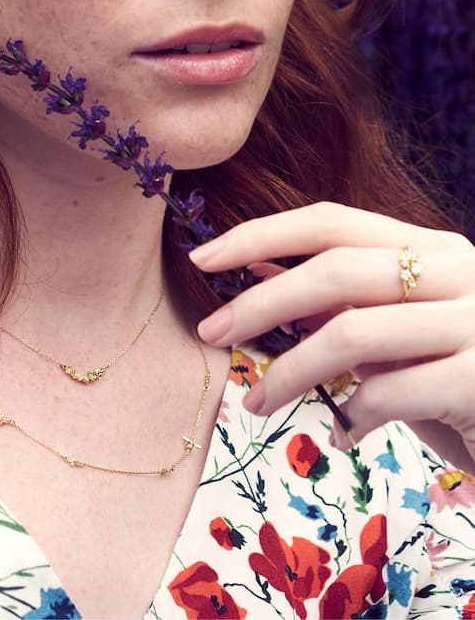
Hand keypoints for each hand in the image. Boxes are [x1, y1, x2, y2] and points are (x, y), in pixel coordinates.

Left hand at [191, 202, 474, 468]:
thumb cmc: (459, 377)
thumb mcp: (397, 331)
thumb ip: (340, 301)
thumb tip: (256, 271)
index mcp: (431, 247)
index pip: (330, 220)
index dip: (260, 234)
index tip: (202, 257)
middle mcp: (459, 270)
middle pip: (331, 271)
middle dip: (257, 303)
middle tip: (209, 333)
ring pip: (350, 333)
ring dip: (287, 373)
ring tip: (255, 403)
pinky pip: (389, 391)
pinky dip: (351, 414)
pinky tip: (344, 431)